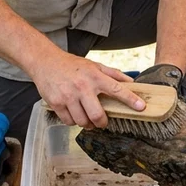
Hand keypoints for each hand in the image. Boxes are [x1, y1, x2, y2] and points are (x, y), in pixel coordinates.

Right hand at [28, 50, 143, 128]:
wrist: (45, 62)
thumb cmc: (71, 65)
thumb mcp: (94, 65)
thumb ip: (113, 74)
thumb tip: (131, 82)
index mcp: (94, 76)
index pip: (117, 89)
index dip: (130, 100)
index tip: (141, 107)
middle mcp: (82, 87)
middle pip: (97, 115)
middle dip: (102, 123)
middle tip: (102, 122)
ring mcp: (68, 96)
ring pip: (82, 121)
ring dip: (87, 124)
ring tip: (86, 118)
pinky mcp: (56, 104)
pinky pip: (69, 121)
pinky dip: (73, 121)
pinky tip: (74, 114)